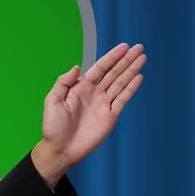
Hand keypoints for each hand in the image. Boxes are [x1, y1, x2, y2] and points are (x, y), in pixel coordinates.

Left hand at [39, 43, 145, 172]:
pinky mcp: (110, 116)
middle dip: (126, 59)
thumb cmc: (53, 126)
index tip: (124, 46)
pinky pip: (123, 99)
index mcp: (81, 87)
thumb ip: (63, 82)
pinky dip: (131, 88)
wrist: (61, 149)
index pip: (100, 67)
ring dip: (132, 70)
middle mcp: (94, 93)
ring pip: (121, 83)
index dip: (112, 56)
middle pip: (114, 72)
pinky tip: (139, 77)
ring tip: (142, 58)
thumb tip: (76, 67)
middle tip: (139, 47)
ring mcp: (103, 104)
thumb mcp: (52, 101)